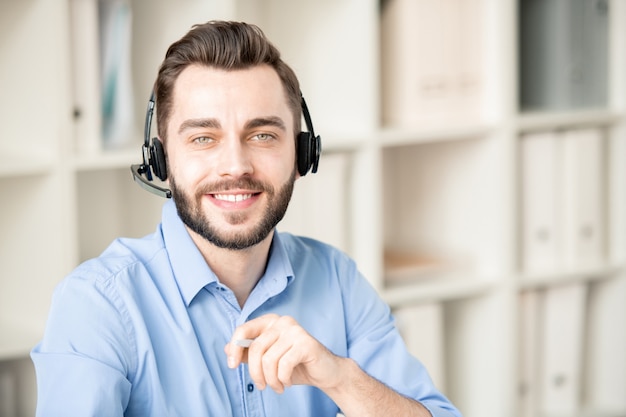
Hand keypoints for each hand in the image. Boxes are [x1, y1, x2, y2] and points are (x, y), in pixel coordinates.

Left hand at [224, 314, 342, 393]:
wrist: (325, 372)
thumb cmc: (295, 365)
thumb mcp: (267, 360)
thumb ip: (249, 353)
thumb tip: (227, 349)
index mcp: (271, 321)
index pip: (243, 329)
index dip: (234, 349)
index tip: (232, 366)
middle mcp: (283, 321)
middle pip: (255, 348)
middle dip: (255, 373)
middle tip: (262, 386)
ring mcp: (295, 330)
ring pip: (268, 360)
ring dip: (271, 380)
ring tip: (278, 386)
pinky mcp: (306, 343)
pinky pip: (284, 365)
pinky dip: (283, 379)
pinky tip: (288, 382)